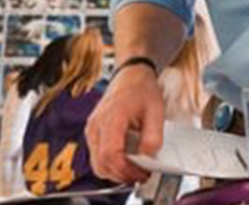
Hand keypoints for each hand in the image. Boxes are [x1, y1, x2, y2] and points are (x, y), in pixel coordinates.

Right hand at [86, 63, 164, 182]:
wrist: (130, 74)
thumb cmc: (141, 88)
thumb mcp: (156, 110)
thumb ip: (153, 136)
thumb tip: (148, 157)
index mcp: (111, 118)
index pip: (111, 155)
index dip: (126, 171)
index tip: (142, 174)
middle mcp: (96, 125)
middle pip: (101, 164)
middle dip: (121, 175)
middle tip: (140, 175)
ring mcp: (92, 129)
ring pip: (97, 163)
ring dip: (116, 171)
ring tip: (135, 168)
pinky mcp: (93, 131)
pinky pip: (98, 155)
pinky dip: (111, 162)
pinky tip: (127, 159)